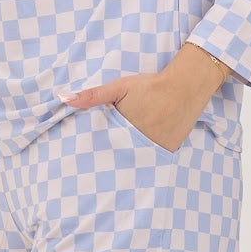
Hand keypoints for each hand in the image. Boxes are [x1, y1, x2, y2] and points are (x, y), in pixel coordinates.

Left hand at [63, 46, 230, 151]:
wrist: (186, 86)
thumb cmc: (150, 85)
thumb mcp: (120, 87)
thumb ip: (93, 95)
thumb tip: (64, 98)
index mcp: (124, 128)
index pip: (104, 145)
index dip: (96, 149)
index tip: (86, 156)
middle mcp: (139, 142)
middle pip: (119, 155)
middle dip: (111, 157)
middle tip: (99, 166)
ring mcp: (155, 148)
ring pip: (136, 159)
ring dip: (128, 159)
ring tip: (118, 165)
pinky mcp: (168, 150)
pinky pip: (152, 158)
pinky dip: (146, 158)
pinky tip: (139, 159)